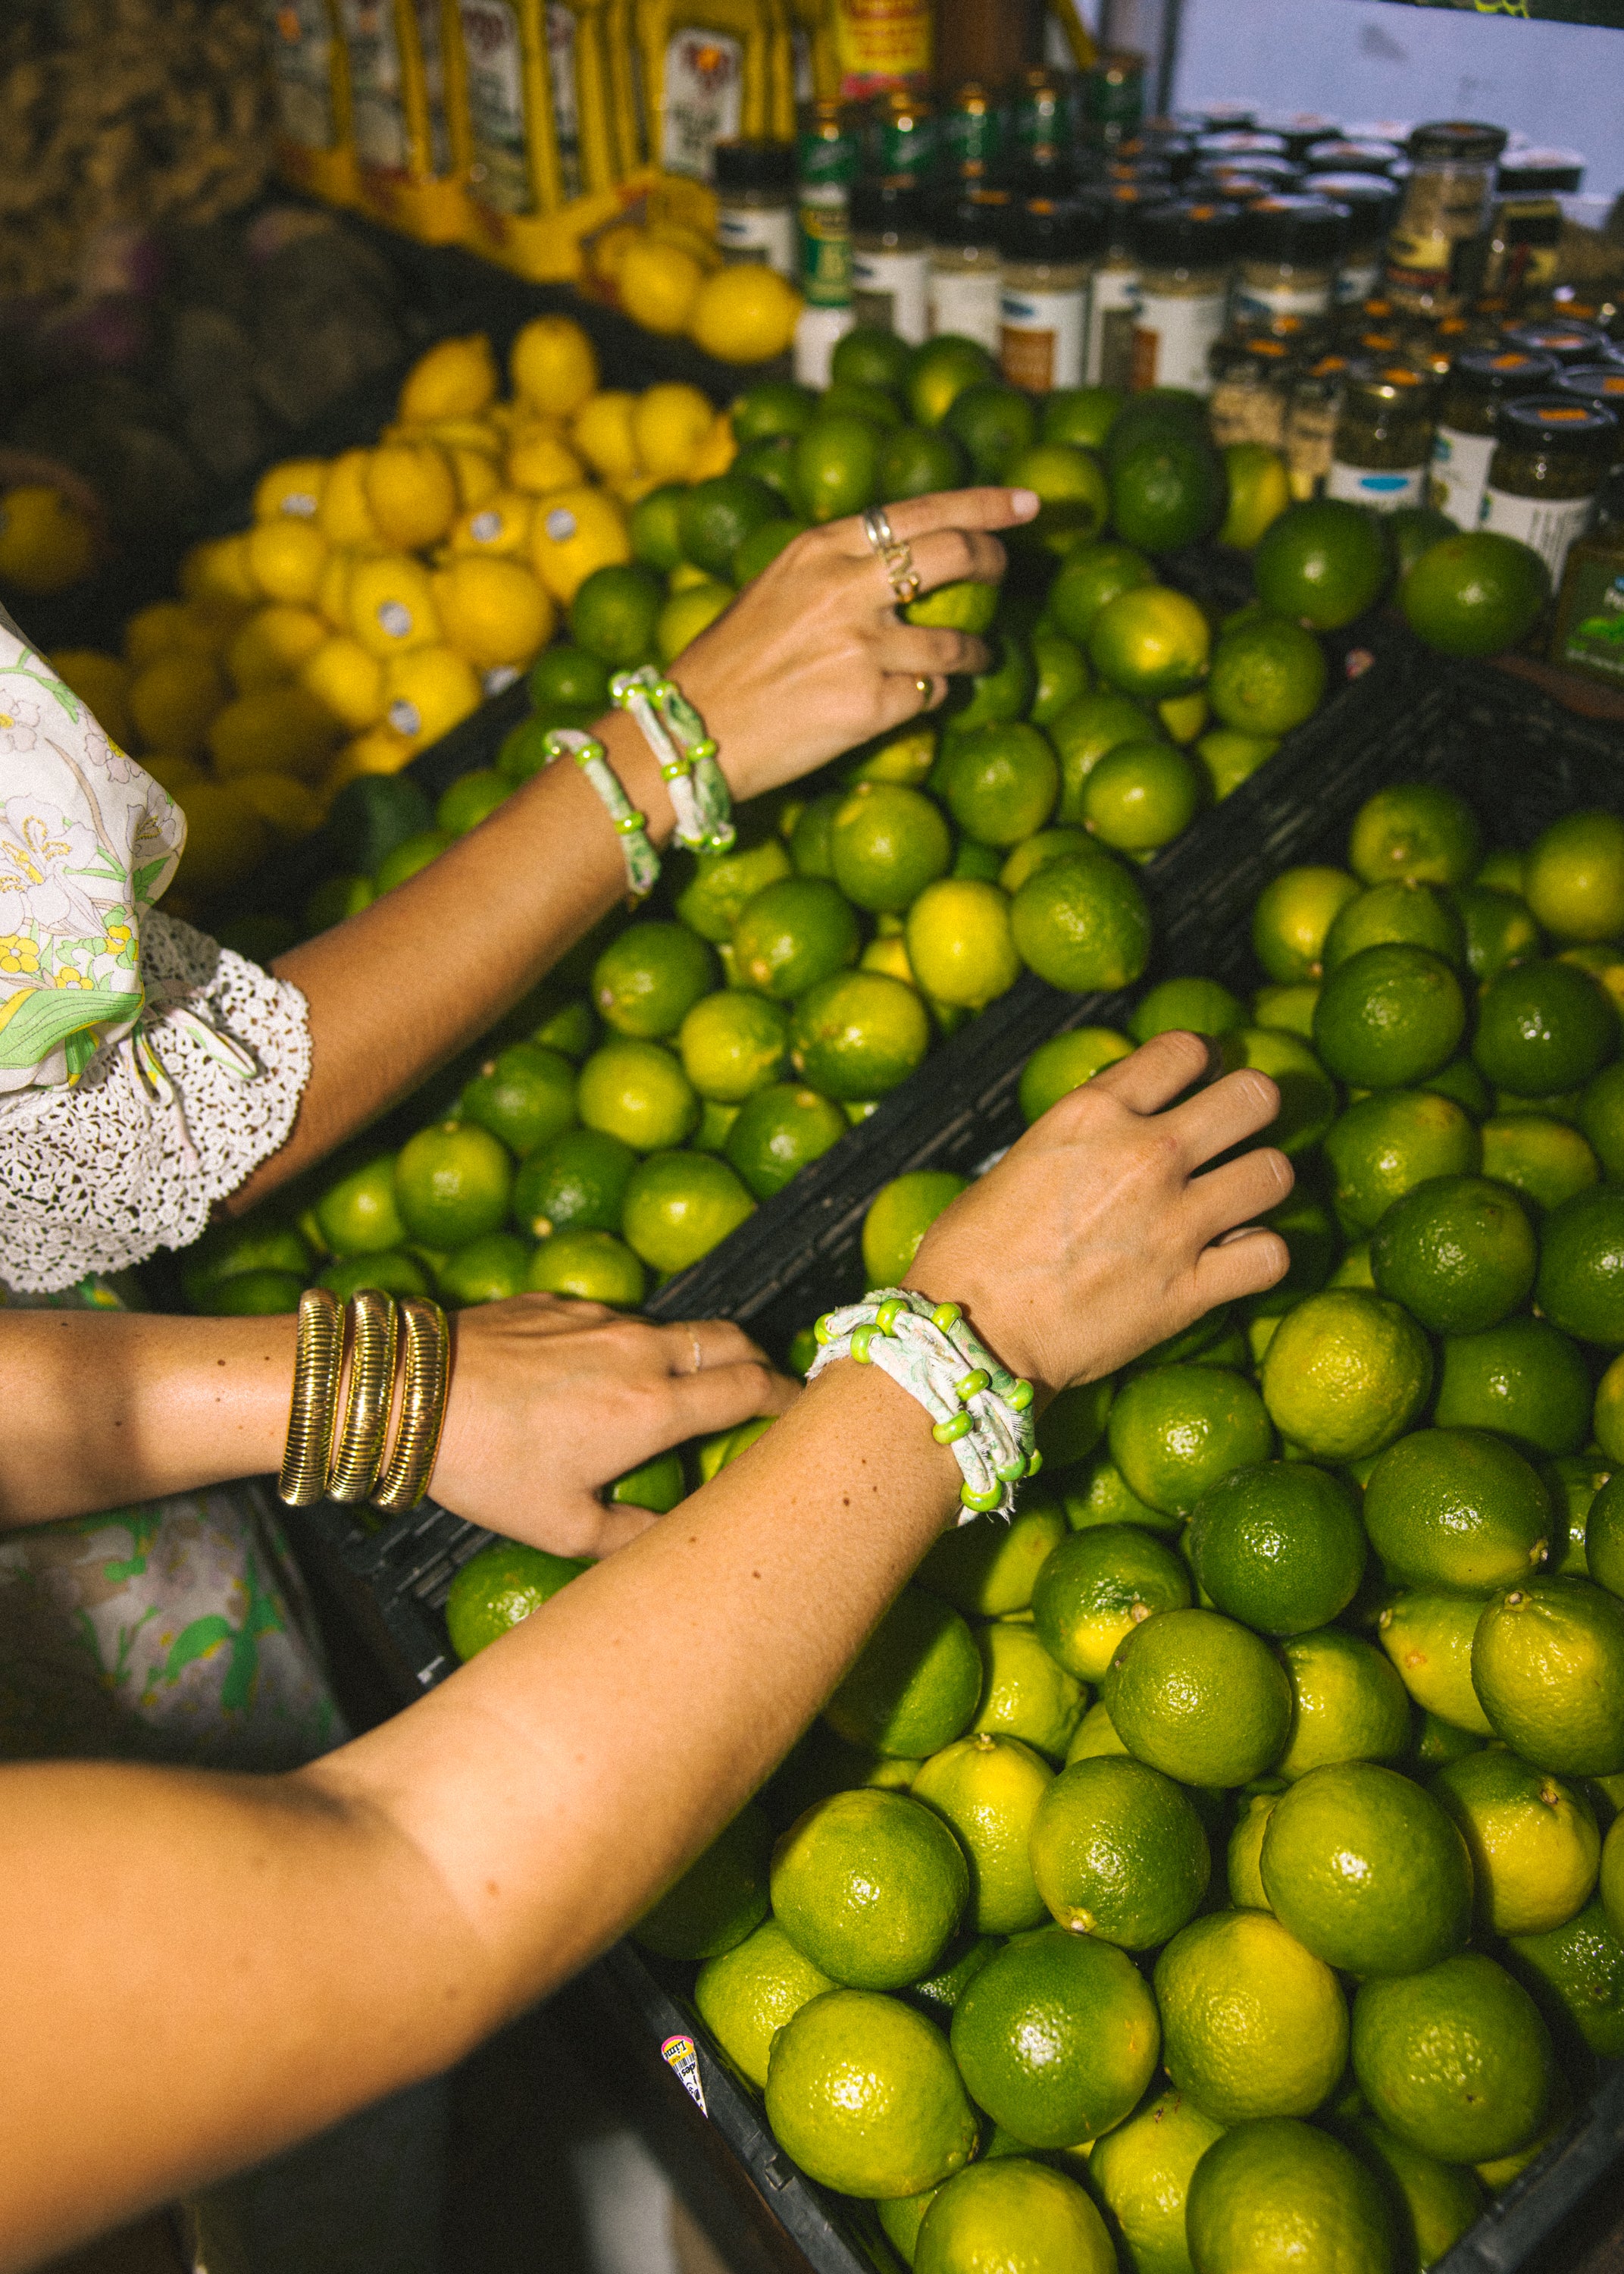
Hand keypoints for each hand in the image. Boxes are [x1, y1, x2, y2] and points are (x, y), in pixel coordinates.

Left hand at [432, 1295, 797, 1555]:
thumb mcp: (561, 1526)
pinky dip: (623, 1343)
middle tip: (757, 1387)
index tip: (801, 1410)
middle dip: (754, 1359)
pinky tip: (588, 1374)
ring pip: (668, 1327)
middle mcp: (640, 1351)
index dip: (788, 1397)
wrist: (408, 1391)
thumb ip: (632, 1536)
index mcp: (655, 1408)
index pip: (751, 1388)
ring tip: (671, 1389)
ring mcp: (597, 1317)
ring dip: (686, 1352)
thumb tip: (675, 1541)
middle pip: (728, 1339)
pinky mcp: (557, 1299)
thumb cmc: (487, 1467)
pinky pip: (610, 1317)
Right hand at [672, 486, 1039, 802]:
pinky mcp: (870, 704)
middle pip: (954, 554)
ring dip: (973, 651)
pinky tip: (914, 701)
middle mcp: (843, 588)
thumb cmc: (730, 665)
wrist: (692, 732)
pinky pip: (931, 695)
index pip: (920, 511)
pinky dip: (933, 697)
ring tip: (970, 658)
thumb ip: (834, 570)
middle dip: (993, 559)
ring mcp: (860, 647)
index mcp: (818, 549)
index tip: (1026, 504)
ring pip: (955, 640)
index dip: (984, 505)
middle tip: (1004, 570)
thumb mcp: (775, 590)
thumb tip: (901, 562)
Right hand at [906, 1032, 1293, 1397]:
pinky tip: (1238, 1258)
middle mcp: (1146, 1154)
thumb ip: (1079, 1140)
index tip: (1200, 1080)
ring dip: (1262, 1182)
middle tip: (1237, 1132)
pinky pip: (1271, 1255)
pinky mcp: (1192, 1289)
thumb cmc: (970, 1254)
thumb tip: (1106, 1141)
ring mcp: (1176, 1222)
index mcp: (1092, 1113)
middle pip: (1254, 1095)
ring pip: (1276, 1172)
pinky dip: (1261, 1256)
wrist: (971, 1334)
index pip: (1185, 1049)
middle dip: (1253, 1108)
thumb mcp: (1019, 1162)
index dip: (1203, 1060)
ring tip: (1241, 1197)